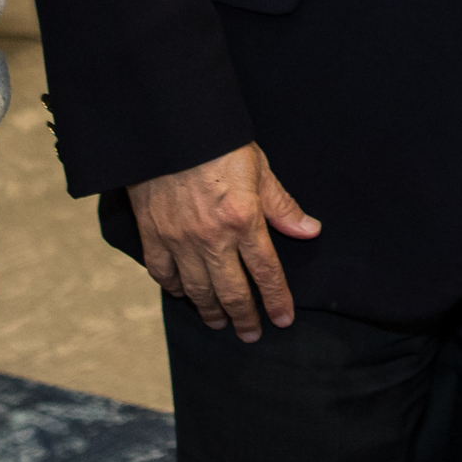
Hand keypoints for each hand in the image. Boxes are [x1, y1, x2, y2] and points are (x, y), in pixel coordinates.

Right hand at [126, 143, 319, 341]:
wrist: (168, 126)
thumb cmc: (217, 143)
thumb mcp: (259, 168)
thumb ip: (282, 204)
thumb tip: (309, 230)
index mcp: (244, 220)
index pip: (266, 272)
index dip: (277, 300)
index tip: (283, 320)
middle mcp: (212, 238)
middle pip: (232, 292)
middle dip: (245, 318)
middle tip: (251, 334)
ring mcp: (179, 240)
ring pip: (198, 290)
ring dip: (211, 311)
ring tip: (220, 323)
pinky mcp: (153, 234)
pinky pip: (163, 274)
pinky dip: (174, 288)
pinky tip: (183, 294)